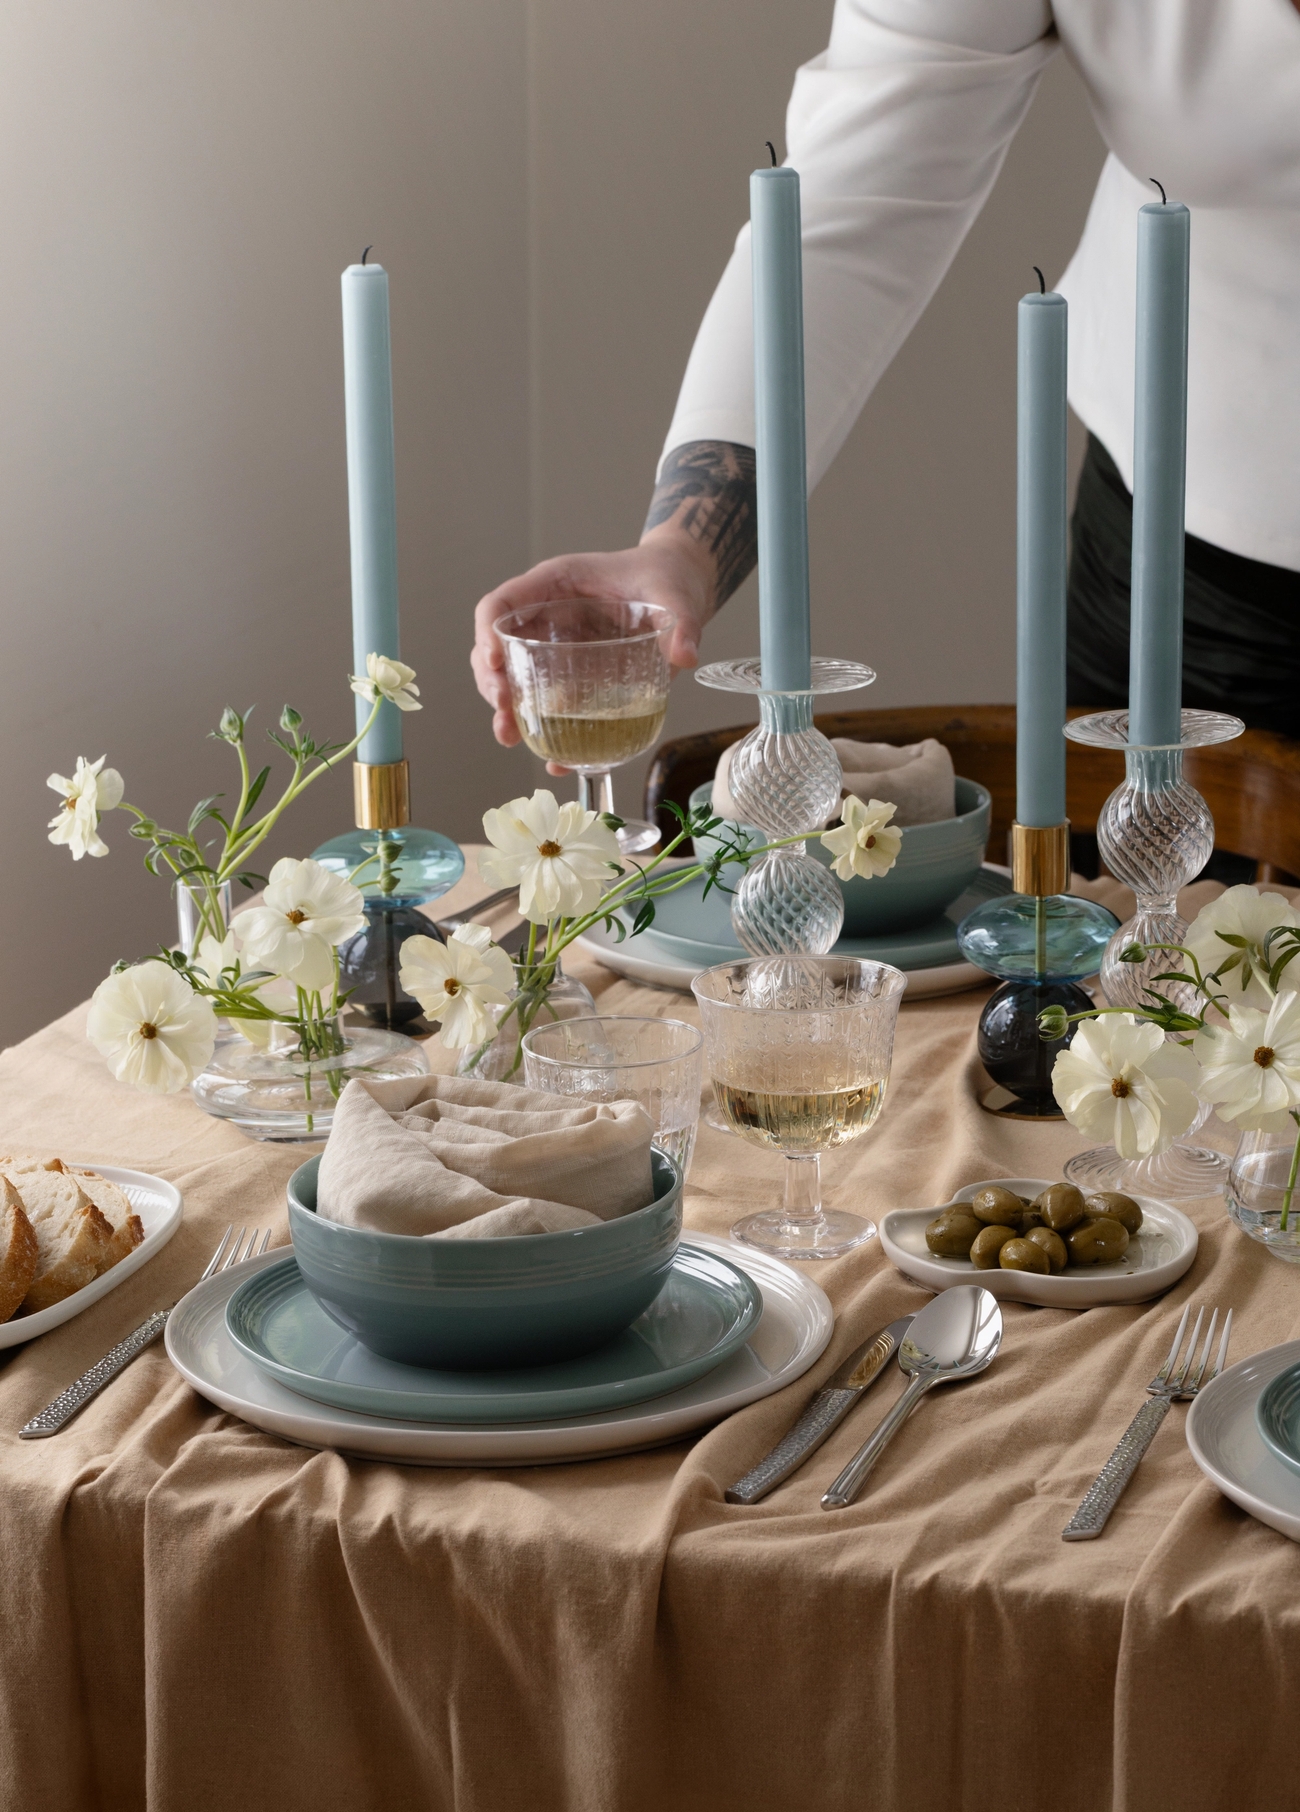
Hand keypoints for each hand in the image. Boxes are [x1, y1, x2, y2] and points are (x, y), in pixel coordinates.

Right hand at [472, 440, 756, 761]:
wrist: (680, 587)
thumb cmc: (666, 578)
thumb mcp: (676, 596)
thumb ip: (682, 622)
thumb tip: (684, 657)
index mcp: (556, 584)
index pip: (502, 603)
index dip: (488, 632)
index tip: (494, 662)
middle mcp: (547, 615)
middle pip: (497, 647)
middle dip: (492, 682)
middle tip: (504, 713)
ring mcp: (557, 647)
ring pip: (513, 677)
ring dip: (507, 711)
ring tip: (510, 738)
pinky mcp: (574, 674)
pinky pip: (548, 701)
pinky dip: (545, 729)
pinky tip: (553, 757)